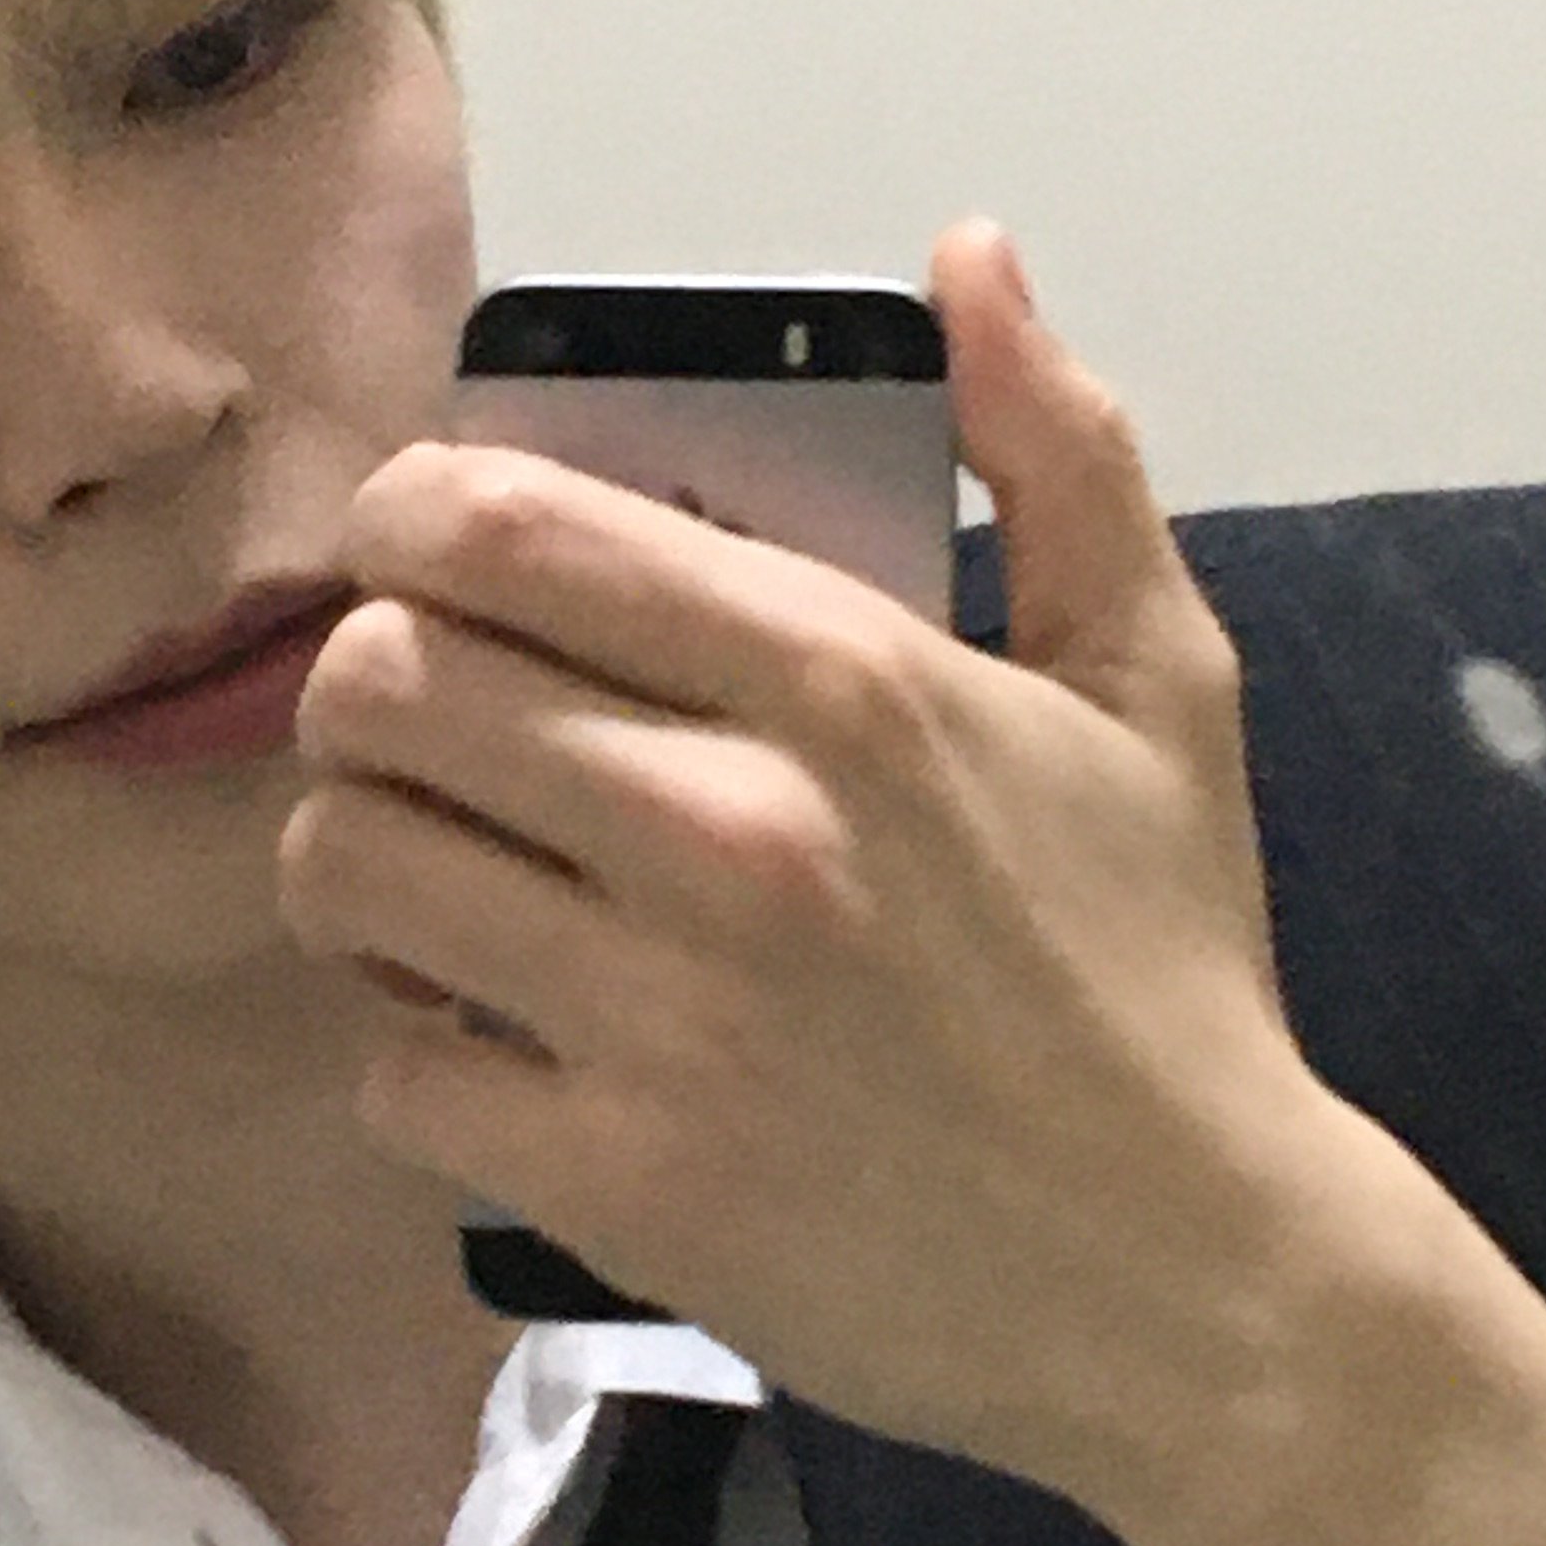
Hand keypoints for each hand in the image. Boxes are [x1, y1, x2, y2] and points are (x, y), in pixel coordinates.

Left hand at [281, 220, 1313, 1500]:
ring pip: (347, 863)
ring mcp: (661, 1015)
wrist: (1197, 1287)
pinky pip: (389, 1077)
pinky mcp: (617, 1182)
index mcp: (844, 680)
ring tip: (436, 876)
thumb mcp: (1157, 685)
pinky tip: (493, 1045)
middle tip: (424, 726)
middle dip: (366, 682)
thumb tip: (969, 259)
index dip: (406, 516)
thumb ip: (1057, 454)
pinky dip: (412, 1059)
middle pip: (378, 678)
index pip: (504, 525)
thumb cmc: (1164, 981)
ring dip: (360, 859)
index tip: (418, 549)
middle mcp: (730, 829)